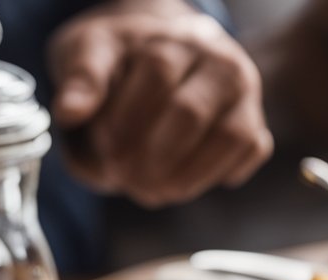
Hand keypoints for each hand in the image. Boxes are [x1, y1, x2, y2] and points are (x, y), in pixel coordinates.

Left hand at [49, 0, 272, 207]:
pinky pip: (253, 150)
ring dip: (187, 176)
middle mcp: (218, 60)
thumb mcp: (89, 54)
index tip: (105, 152)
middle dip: (152, 157)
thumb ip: (80, 80)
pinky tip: (184, 184)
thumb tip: (70, 112)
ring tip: (151, 192)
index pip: (156, 75)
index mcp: (174, 40)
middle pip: (190, 113)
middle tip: (125, 180)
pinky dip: (222, 173)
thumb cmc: (122, 58)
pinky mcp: (257, 121)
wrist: (161, 51)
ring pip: (230, 136)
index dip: (126, 122)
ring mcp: (244, 92)